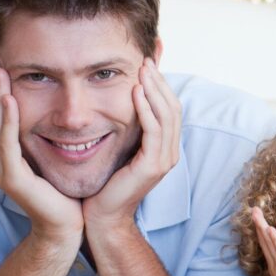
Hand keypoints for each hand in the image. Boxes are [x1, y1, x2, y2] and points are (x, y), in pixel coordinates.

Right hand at [0, 58, 82, 243]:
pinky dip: (7, 121)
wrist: (68, 226)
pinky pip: (7, 144)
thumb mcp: (54, 154)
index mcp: (6, 153)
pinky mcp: (13, 179)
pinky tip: (9, 100)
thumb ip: (47, 132)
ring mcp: (2, 170)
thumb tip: (56, 105)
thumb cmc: (65, 190)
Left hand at [83, 59, 181, 229]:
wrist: (102, 216)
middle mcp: (170, 153)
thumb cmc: (106, 183)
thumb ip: (127, 129)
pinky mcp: (152, 166)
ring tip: (142, 70)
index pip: (171, 109)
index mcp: (165, 148)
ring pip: (167, 116)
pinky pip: (154, 130)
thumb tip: (123, 103)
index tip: (147, 64)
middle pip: (173, 108)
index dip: (161, 85)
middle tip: (146, 60)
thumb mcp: (120, 149)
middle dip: (160, 82)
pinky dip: (146, 109)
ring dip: (155, 90)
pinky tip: (136, 92)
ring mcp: (164, 160)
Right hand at [252, 207, 275, 275]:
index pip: (269, 246)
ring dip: (262, 227)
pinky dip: (274, 240)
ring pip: (269, 243)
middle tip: (253, 210)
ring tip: (256, 213)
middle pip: (264, 241)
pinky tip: (269, 228)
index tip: (260, 219)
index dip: (263, 232)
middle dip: (258, 224)